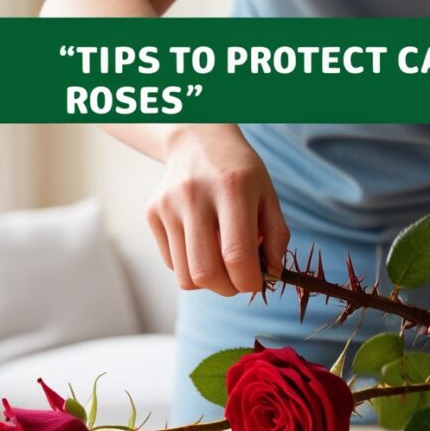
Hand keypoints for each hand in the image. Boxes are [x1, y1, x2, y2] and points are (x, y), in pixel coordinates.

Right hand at [146, 124, 288, 295]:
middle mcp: (195, 197)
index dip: (250, 282)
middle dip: (228, 289)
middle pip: (205, 272)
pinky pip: (172, 264)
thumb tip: (272, 275)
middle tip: (239, 279)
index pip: (237, 255)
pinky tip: (203, 245)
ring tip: (222, 262)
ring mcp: (168, 206)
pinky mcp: (152, 214)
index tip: (258, 282)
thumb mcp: (269, 196)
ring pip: (185, 276)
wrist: (198, 142)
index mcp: (232, 189)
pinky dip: (191, 267)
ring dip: (209, 282)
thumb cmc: (240, 173)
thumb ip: (277, 237)